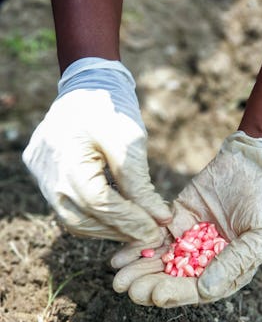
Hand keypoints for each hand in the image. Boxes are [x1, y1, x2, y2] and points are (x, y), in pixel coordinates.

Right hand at [22, 58, 170, 242]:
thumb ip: (140, 182)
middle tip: (150, 235)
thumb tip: (159, 218)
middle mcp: (47, 172)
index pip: (99, 203)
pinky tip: (118, 216)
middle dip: (120, 230)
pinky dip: (94, 217)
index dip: (129, 221)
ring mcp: (41, 175)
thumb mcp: (131, 140)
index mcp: (67, 158)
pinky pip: (67, 208)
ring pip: (73, 220)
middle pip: (83, 218)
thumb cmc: (111, 108)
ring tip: (137, 227)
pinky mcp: (43, 176)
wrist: (86, 86)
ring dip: (107, 228)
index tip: (156, 229)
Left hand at [110, 131, 261, 306]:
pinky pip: (154, 235)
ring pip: (161, 260)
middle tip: (128, 290)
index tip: (156, 294)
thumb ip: (236, 261)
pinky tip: (120, 256)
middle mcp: (207, 259)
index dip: (177, 293)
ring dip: (140, 270)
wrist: (257, 162)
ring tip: (118, 277)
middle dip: (151, 285)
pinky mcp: (177, 218)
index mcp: (230, 269)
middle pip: (175, 279)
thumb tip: (206, 289)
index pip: (200, 289)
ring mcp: (190, 239)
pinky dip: (138, 246)